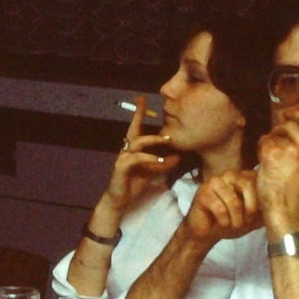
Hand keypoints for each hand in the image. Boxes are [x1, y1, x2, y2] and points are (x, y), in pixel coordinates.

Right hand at [100, 95, 179, 215]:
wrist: (119, 200)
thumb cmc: (134, 184)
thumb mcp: (153, 172)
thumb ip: (164, 163)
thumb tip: (179, 156)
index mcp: (132, 148)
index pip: (135, 127)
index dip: (139, 113)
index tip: (141, 98)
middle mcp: (126, 150)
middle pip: (134, 129)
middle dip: (143, 117)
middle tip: (158, 113)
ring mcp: (122, 157)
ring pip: (138, 142)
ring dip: (154, 140)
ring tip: (168, 141)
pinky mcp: (121, 167)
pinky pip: (137, 158)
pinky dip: (150, 159)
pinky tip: (160, 162)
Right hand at [182, 169, 260, 245]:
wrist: (208, 233)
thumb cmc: (232, 222)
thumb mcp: (254, 217)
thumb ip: (267, 209)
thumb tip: (284, 207)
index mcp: (244, 177)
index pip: (259, 180)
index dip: (261, 200)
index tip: (258, 215)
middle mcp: (230, 175)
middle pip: (247, 184)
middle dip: (250, 208)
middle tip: (247, 221)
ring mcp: (215, 182)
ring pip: (233, 200)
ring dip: (236, 219)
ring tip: (234, 225)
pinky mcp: (203, 193)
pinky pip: (219, 208)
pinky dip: (224, 221)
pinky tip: (222, 223)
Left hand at [255, 114, 298, 232]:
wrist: (284, 207)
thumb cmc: (295, 189)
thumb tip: (296, 124)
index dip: (298, 115)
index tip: (289, 114)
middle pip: (291, 124)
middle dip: (280, 128)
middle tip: (275, 139)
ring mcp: (290, 148)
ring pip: (276, 132)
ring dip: (270, 140)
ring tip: (271, 156)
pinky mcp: (273, 152)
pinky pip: (264, 140)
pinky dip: (261, 148)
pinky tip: (264, 161)